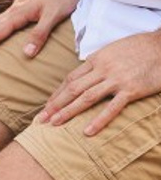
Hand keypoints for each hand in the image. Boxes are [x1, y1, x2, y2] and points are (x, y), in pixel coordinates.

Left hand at [40, 31, 160, 134]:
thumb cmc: (138, 48)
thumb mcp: (112, 52)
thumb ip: (98, 64)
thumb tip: (87, 76)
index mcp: (95, 60)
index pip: (70, 79)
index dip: (57, 94)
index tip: (47, 106)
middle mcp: (101, 69)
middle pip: (72, 88)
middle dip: (55, 104)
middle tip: (41, 119)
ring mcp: (116, 79)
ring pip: (86, 97)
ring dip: (68, 111)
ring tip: (54, 124)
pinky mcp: (131, 89)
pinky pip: (112, 107)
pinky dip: (99, 120)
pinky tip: (87, 132)